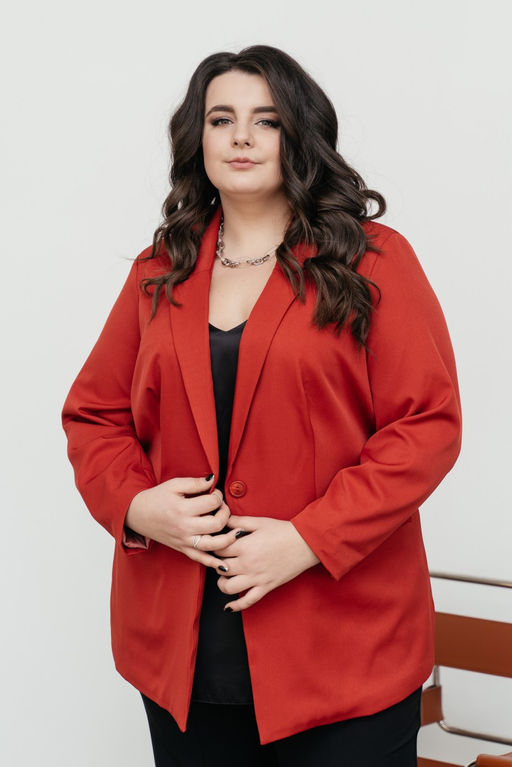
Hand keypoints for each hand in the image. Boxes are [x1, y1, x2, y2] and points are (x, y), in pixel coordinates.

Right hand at [125, 475, 240, 569]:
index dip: (218, 495)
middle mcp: (184, 527)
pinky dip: (213, 563)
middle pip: (216, 524)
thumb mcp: (174, 485)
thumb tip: (213, 481)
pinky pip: (200, 559)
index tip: (214, 493)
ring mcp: (184, 541)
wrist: (137, 514)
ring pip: (212, 544)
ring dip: (228, 538)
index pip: (211, 503)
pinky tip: (225, 565)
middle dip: (225, 513)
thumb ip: (195, 483)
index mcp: (182, 509)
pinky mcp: (182, 549)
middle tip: (222, 507)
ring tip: (235, 530)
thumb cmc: (157, 498)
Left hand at [215, 516, 319, 611]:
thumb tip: (223, 519)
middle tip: (220, 559)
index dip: (215, 547)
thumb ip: (239, 521)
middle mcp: (248, 564)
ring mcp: (256, 578)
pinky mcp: (266, 587)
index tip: (217, 545)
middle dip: (217, 563)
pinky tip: (229, 607)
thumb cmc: (283, 531)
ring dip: (222, 583)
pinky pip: (247, 601)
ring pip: (228, 587)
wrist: (305, 543)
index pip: (219, 550)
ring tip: (225, 577)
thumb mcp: (260, 522)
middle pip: (221, 568)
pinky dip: (236, 606)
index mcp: (245, 546)